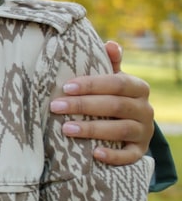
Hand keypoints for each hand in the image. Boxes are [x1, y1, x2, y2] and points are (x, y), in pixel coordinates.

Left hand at [49, 41, 154, 164]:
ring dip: (92, 129)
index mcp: (138, 87)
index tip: (66, 87)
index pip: (116, 83)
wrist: (132, 123)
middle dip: (83, 106)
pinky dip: (114, 156)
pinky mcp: (140, 151)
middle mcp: (145, 109)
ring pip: (121, 130)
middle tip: (55, 107)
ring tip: (66, 129)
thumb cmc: (112, 96)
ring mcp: (144, 131)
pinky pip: (130, 156)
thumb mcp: (113, 79)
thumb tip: (110, 44)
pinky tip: (95, 154)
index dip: (91, 85)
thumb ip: (111, 63)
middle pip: (115, 106)